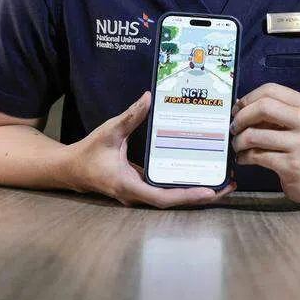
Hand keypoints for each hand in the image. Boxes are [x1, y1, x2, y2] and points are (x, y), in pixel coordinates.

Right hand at [64, 90, 235, 207]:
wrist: (71, 169)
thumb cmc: (88, 152)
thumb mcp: (109, 131)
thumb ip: (130, 116)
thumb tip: (148, 98)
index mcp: (129, 185)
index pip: (162, 197)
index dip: (187, 196)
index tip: (209, 192)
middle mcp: (138, 195)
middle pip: (175, 202)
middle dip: (203, 196)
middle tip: (228, 185)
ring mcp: (141, 194)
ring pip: (174, 198)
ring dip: (198, 193)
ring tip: (223, 182)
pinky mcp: (143, 188)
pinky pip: (168, 191)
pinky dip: (186, 186)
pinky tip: (202, 176)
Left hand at [230, 83, 299, 203]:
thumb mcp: (295, 122)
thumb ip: (273, 110)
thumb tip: (240, 105)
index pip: (271, 90)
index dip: (249, 98)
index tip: (238, 109)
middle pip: (263, 107)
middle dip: (241, 117)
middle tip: (234, 127)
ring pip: (255, 134)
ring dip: (238, 141)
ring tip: (237, 145)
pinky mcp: (292, 165)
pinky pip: (256, 156)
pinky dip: (243, 157)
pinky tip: (243, 158)